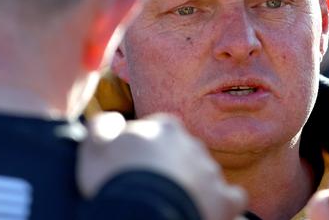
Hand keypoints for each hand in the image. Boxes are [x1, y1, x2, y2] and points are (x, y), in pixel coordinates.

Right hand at [78, 112, 246, 219]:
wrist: (145, 209)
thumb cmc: (117, 176)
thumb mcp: (96, 144)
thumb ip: (103, 125)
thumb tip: (111, 119)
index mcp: (166, 129)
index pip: (163, 129)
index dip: (152, 146)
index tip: (140, 163)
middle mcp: (193, 145)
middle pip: (186, 151)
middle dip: (175, 165)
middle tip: (156, 186)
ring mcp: (210, 172)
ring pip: (207, 174)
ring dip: (196, 185)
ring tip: (177, 201)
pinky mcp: (224, 199)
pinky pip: (232, 198)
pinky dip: (223, 204)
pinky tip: (210, 211)